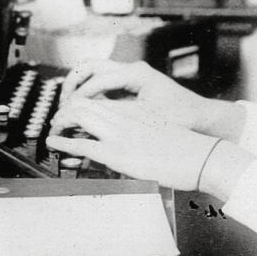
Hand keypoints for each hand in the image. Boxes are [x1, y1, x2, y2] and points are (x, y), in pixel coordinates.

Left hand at [46, 98, 219, 190]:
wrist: (202, 156)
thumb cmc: (188, 148)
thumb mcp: (161, 131)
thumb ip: (142, 130)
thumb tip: (132, 141)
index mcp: (135, 110)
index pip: (100, 99)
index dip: (80, 104)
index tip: (73, 113)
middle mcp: (125, 117)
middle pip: (84, 102)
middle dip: (65, 110)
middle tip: (58, 121)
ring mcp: (119, 134)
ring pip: (78, 116)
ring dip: (61, 122)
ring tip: (54, 130)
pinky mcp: (117, 153)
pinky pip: (82, 145)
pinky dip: (63, 144)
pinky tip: (54, 144)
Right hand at [57, 59, 213, 131]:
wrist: (200, 116)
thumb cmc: (181, 116)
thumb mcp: (148, 119)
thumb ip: (117, 116)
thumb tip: (90, 118)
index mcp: (136, 73)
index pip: (97, 78)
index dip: (79, 95)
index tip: (68, 110)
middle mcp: (132, 69)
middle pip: (91, 66)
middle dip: (73, 83)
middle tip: (62, 103)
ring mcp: (130, 74)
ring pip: (95, 70)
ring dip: (79, 84)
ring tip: (69, 105)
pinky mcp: (130, 83)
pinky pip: (103, 81)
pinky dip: (90, 91)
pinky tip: (84, 108)